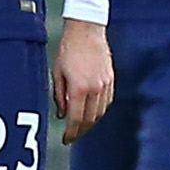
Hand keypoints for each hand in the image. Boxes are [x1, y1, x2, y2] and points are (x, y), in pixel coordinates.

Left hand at [54, 17, 114, 143]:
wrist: (87, 30)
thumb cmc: (69, 49)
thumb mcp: (58, 73)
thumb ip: (59, 96)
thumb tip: (62, 114)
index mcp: (80, 88)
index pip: (76, 119)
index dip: (71, 132)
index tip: (66, 139)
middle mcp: (95, 88)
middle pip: (90, 119)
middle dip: (81, 130)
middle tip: (73, 135)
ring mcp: (106, 84)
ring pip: (100, 112)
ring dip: (91, 122)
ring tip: (81, 125)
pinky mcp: (111, 79)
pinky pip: (107, 102)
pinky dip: (99, 110)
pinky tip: (92, 111)